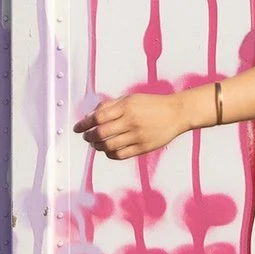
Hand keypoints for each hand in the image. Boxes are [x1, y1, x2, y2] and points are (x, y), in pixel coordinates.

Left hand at [75, 90, 194, 160]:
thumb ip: (110, 106)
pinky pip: (121, 155)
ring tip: (96, 143)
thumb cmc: (152, 104)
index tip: (78, 128)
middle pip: (102, 133)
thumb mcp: (131, 98)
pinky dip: (110, 154)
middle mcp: (131, 121)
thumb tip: (91, 115)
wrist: (176, 113)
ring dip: (98, 146)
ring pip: (109, 146)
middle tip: (86, 136)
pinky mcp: (144, 147)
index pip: (98, 117)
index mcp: (127, 106)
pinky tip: (108, 150)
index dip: (84, 123)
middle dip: (89, 136)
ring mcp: (138, 136)